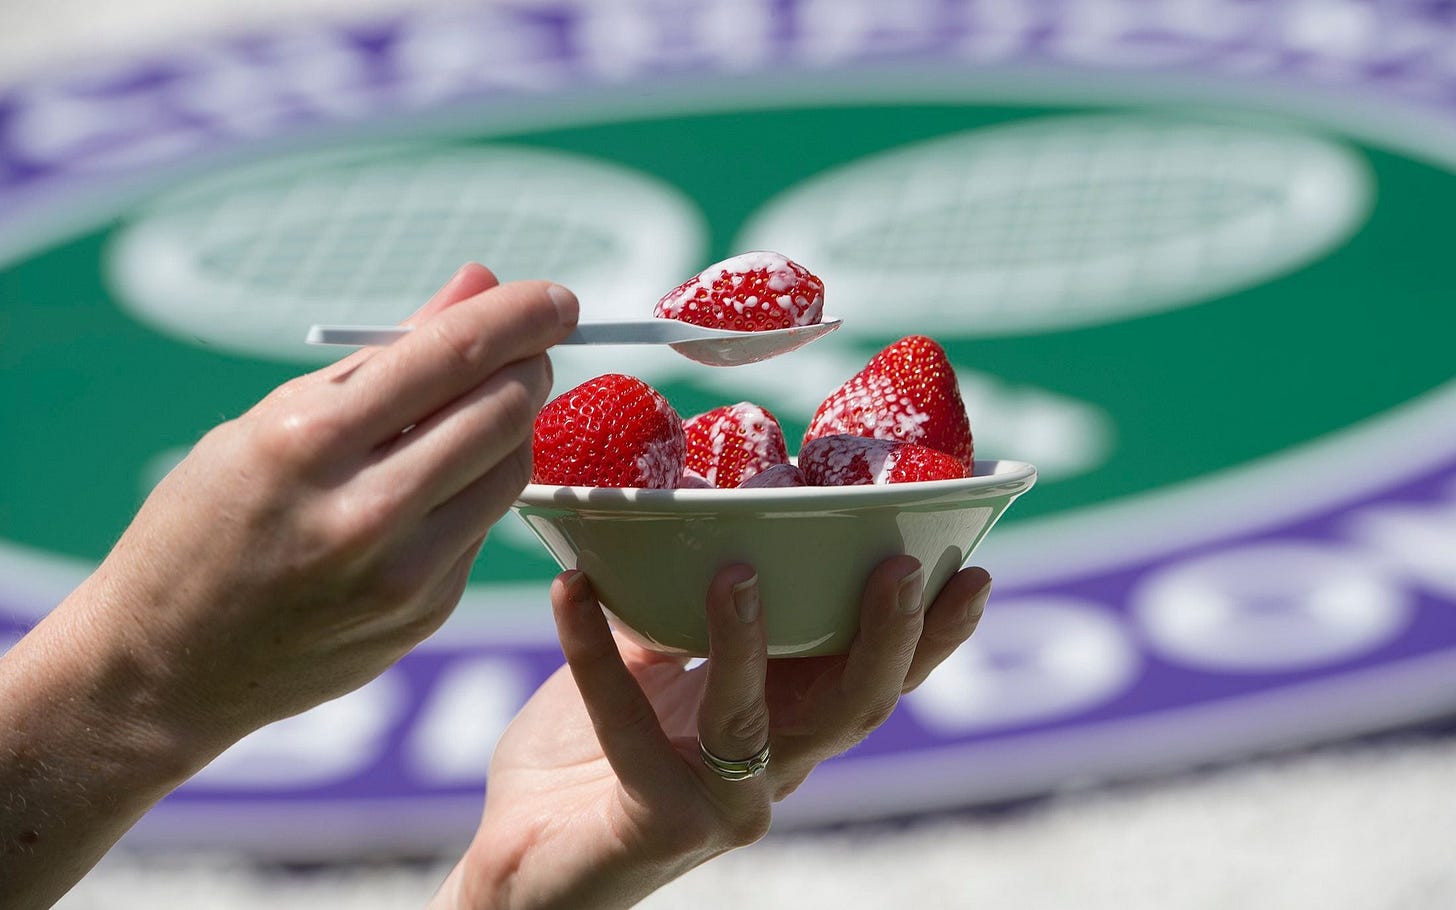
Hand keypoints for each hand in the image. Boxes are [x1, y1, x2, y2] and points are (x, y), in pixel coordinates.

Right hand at [65, 263, 578, 748]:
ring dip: (516, 425)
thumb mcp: (270, 421)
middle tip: (530, 348)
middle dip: (531, 365)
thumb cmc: (209, 522)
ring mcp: (401, 573)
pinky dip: (479, 487)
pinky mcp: (426, 612)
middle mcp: (361, 511)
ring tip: (488, 405)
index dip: (521, 314)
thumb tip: (479, 283)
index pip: (450, 354)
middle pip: (503, 411)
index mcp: (305, 441)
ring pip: (512, 470)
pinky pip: (483, 525)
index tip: (556, 297)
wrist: (167, 665)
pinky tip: (444, 479)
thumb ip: (385, 356)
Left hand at [442, 558, 991, 908]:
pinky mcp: (655, 823)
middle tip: (901, 568)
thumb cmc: (592, 757)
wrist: (521, 858)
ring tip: (739, 573)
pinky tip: (572, 586)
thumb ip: (680, 606)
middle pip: (853, 707)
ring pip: (758, 725)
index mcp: (787, 720)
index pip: (874, 677)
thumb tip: (696, 500)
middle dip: (887, 639)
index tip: (971, 569)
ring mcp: (719, 803)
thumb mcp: (652, 665)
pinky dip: (594, 653)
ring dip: (750, 644)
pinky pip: (628, 729)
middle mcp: (772, 767)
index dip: (931, 634)